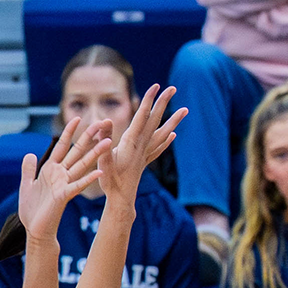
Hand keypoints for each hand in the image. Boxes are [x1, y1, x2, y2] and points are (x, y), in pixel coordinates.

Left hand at [17, 116, 110, 239]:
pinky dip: (88, 178)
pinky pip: (78, 185)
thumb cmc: (32, 210)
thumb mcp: (26, 185)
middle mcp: (61, 175)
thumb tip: (29, 154)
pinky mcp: (64, 196)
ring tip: (108, 142)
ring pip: (82, 165)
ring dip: (95, 153)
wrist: (35, 230)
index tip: (77, 118)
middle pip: (77, 152)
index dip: (68, 132)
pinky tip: (100, 171)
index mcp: (51, 170)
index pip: (62, 146)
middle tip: (102, 123)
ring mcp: (64, 184)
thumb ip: (28, 170)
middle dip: (88, 137)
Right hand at [98, 84, 186, 204]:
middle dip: (163, 103)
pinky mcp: (144, 162)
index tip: (156, 86)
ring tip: (185, 110)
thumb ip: (104, 141)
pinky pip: (159, 148)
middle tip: (173, 88)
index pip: (141, 116)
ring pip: (162, 133)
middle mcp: (141, 146)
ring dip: (173, 121)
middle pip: (155, 120)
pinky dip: (167, 139)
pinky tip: (173, 135)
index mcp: (131, 142)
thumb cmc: (110, 182)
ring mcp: (145, 154)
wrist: (121, 201)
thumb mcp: (103, 160)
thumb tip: (105, 121)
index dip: (148, 100)